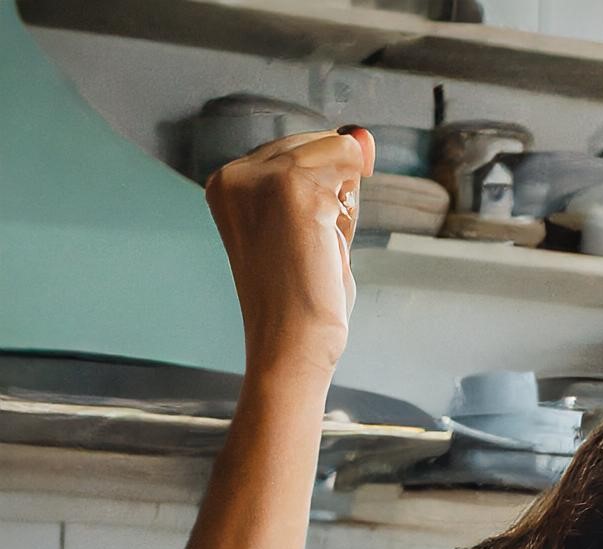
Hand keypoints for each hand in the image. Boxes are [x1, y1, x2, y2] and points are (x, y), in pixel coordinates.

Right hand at [204, 127, 373, 385]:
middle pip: (315, 143)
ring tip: (317, 248)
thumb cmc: (302, 304)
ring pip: (334, 148)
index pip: (295, 153)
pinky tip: (325, 243)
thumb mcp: (318, 232)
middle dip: (335, 190)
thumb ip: (337, 184)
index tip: (306, 238)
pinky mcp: (293, 189)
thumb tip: (363, 135)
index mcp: (227, 183)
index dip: (323, 189)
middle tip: (313, 248)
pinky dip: (351, 206)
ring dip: (344, 202)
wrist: (290, 347)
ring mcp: (262, 178)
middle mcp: (237, 174)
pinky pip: (348, 160)